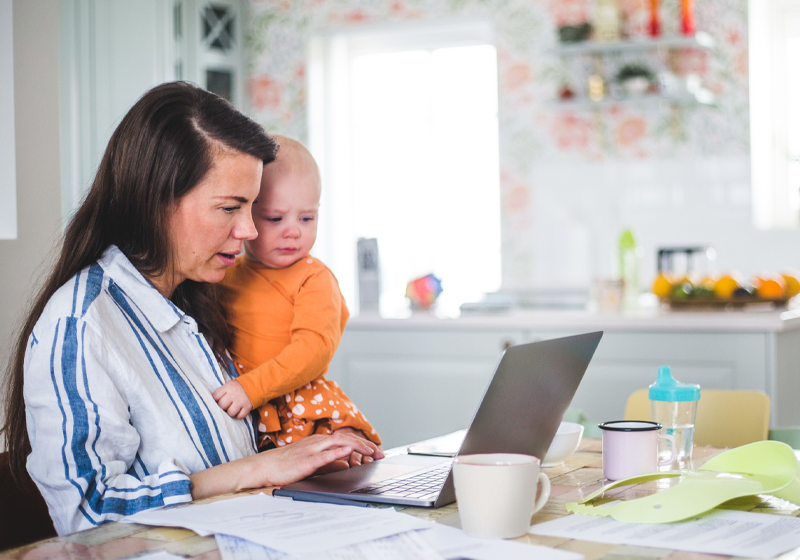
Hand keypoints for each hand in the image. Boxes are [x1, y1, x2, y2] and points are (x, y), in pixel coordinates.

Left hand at [212, 380, 252, 418]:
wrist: (253, 385)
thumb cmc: (236, 388)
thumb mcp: (228, 386)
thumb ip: (221, 392)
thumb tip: (212, 403)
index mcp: (228, 387)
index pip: (215, 396)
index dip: (215, 400)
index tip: (218, 400)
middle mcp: (234, 394)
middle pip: (222, 405)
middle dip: (223, 407)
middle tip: (226, 405)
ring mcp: (241, 401)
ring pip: (230, 413)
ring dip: (230, 413)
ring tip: (232, 409)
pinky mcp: (247, 407)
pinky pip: (240, 416)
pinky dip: (239, 416)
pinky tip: (239, 411)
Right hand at [250, 431, 384, 487]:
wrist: (265, 467)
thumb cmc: (287, 464)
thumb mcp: (313, 462)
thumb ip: (330, 462)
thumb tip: (346, 465)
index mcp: (320, 441)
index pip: (346, 438)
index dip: (363, 444)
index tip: (376, 451)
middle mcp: (318, 441)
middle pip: (346, 438)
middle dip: (365, 444)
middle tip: (380, 452)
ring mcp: (312, 449)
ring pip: (338, 442)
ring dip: (357, 446)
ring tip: (370, 450)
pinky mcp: (306, 460)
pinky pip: (324, 454)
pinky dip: (338, 451)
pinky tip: (348, 451)